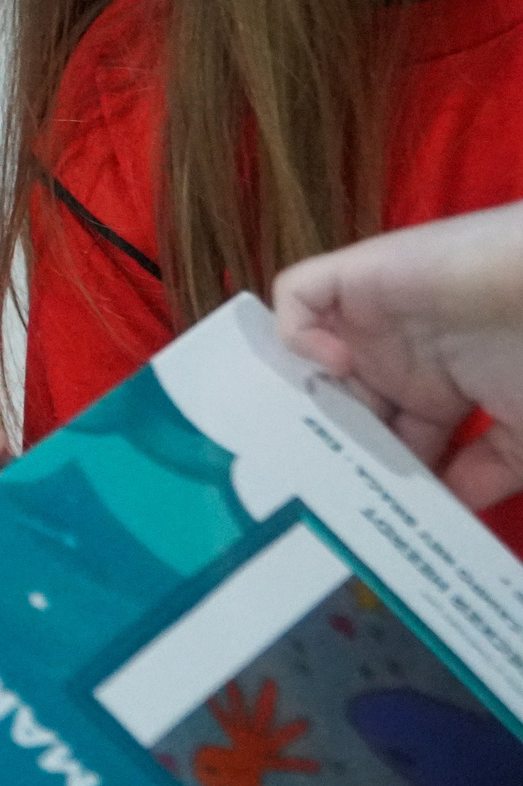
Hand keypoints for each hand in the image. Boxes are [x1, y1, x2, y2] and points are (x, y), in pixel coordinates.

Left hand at [273, 202, 522, 510]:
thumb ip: (488, 470)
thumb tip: (449, 505)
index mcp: (435, 390)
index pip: (384, 437)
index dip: (374, 471)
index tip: (365, 509)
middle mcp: (395, 356)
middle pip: (336, 404)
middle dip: (328, 443)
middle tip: (318, 481)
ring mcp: (372, 318)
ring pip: (307, 357)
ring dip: (305, 393)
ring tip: (310, 431)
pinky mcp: (359, 277)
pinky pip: (298, 296)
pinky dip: (299, 330)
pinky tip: (339, 365)